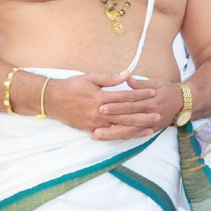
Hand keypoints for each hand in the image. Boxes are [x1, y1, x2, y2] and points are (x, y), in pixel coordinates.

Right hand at [43, 72, 158, 137]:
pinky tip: (133, 136)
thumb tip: (128, 74)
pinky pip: (110, 134)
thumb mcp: (90, 78)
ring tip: (151, 128)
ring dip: (137, 128)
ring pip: (120, 126)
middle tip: (158, 114)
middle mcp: (100, 111)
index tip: (153, 92)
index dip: (141, 94)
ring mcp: (96, 122)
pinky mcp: (91, 129)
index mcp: (101, 97)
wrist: (51, 100)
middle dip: (144, 114)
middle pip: (126, 114)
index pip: (126, 96)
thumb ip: (110, 78)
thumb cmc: (71, 86)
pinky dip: (123, 135)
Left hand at [93, 77, 184, 138]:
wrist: (184, 103)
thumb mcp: (157, 83)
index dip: (116, 107)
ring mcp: (150, 125)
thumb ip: (141, 83)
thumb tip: (128, 79)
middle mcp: (150, 115)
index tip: (102, 107)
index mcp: (150, 101)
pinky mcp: (151, 131)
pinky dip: (121, 137)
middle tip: (94, 123)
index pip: (130, 105)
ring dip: (112, 134)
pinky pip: (134, 136)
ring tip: (97, 134)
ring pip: (129, 131)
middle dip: (110, 122)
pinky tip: (109, 138)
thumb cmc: (168, 90)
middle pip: (128, 120)